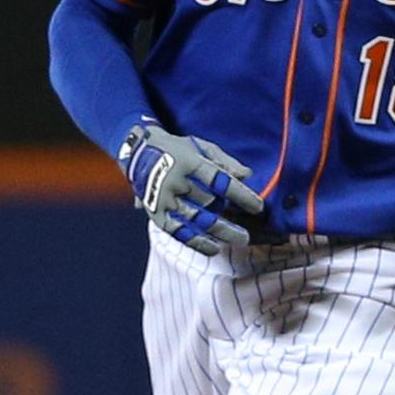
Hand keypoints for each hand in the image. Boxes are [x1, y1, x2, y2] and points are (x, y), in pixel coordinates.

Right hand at [121, 122, 263, 254]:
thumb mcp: (200, 146)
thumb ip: (225, 160)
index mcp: (187, 160)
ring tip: (239, 240)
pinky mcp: (154, 211)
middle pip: (207, 203)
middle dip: (229, 218)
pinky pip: (177, 231)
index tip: (258, 206)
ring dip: (219, 232)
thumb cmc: (177, 148)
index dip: (240, 194)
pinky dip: (196, 241)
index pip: (218, 180)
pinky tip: (213, 248)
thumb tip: (248, 176)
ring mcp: (162, 197)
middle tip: (248, 234)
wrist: (136, 150)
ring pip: (194, 219)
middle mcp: (173, 179)